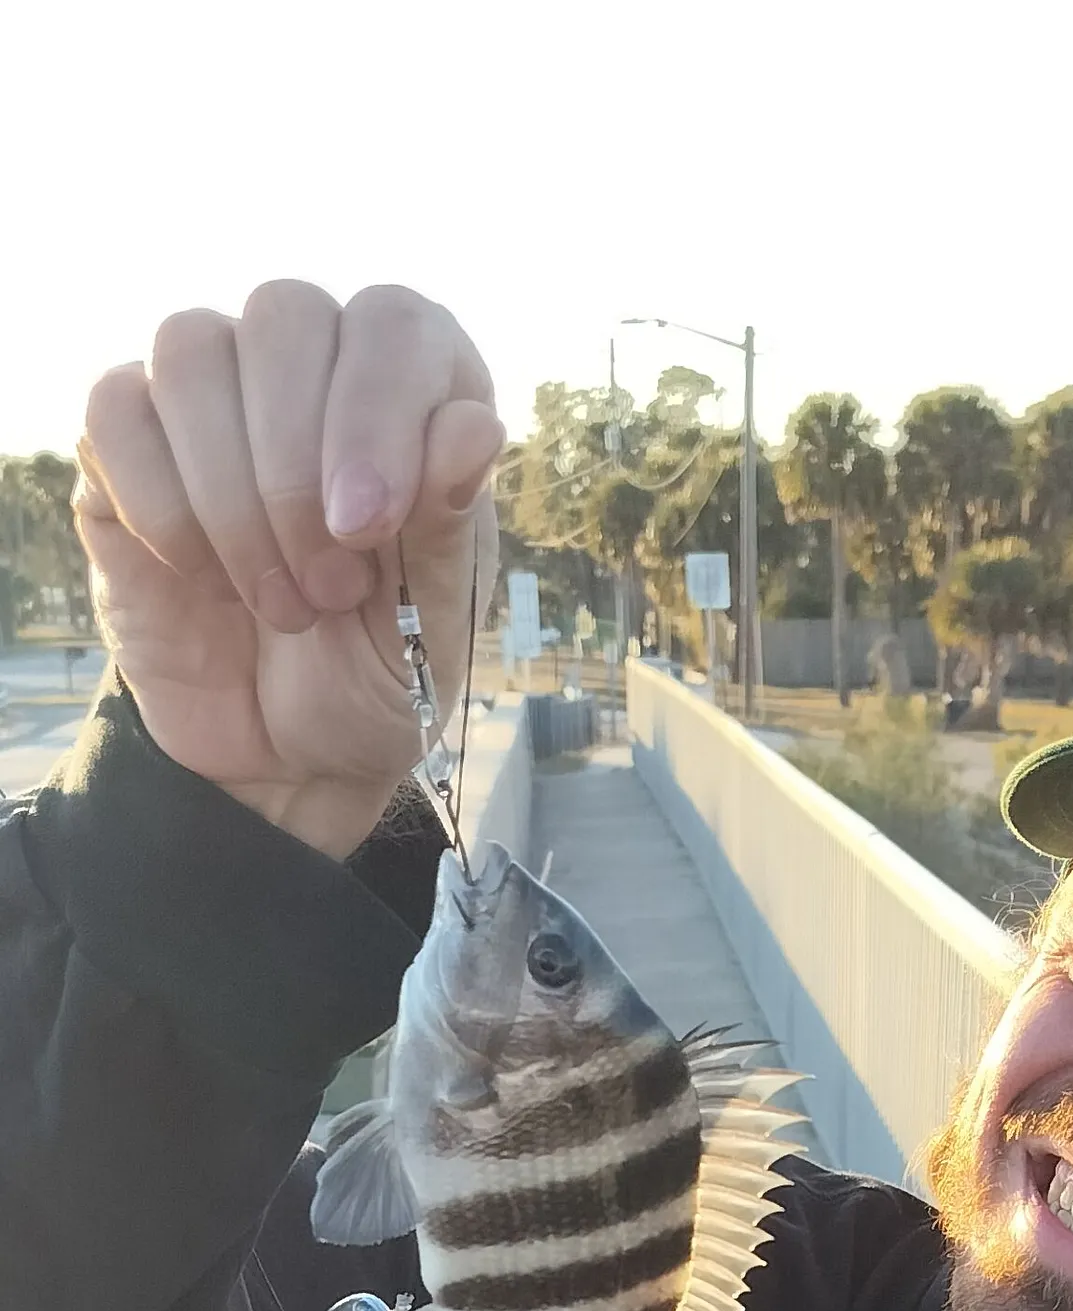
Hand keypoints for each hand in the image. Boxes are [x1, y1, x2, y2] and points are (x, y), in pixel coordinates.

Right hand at [73, 280, 503, 857]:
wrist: (290, 752)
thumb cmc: (383, 673)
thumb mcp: (436, 623)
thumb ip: (450, 523)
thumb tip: (473, 424)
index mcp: (421, 399)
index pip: (394, 322)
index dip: (377, 410)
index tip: (370, 527)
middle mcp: (319, 375)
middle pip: (285, 314)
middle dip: (298, 465)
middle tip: (333, 587)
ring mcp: (219, 403)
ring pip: (192, 348)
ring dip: (234, 494)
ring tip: (283, 603)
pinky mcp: (131, 448)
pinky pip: (115, 410)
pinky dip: (158, 501)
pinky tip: (204, 578)